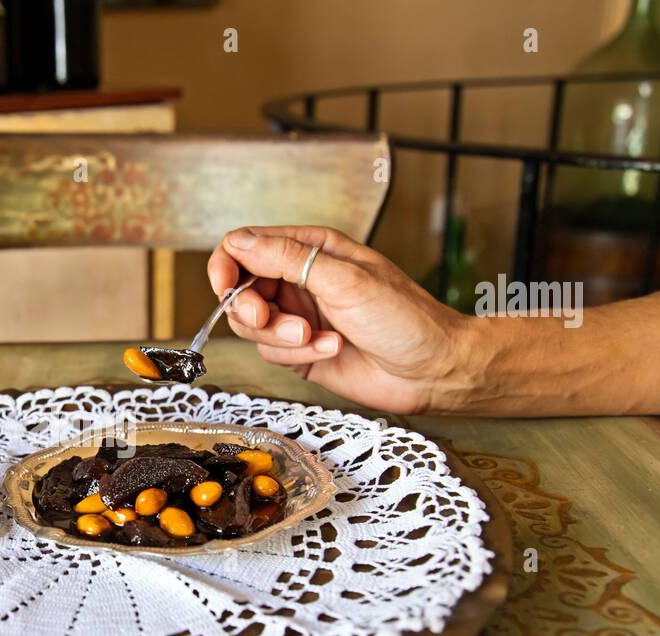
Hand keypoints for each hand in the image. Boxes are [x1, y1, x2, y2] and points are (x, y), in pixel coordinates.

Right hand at [207, 225, 479, 414]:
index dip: (227, 266)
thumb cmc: (405, 318)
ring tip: (314, 336)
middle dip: (251, 309)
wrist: (432, 369)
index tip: (227, 287)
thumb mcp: (344, 278)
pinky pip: (270, 353)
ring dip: (278, 336)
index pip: (245, 246)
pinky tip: (331, 348)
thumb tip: (241, 242)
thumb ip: (287, 258)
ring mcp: (297, 316)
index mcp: (310, 249)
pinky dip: (295, 354)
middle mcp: (299, 280)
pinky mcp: (300, 351)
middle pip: (240, 290)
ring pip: (251, 326)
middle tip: (268, 319)